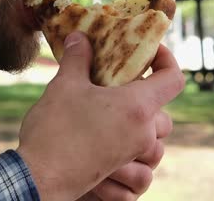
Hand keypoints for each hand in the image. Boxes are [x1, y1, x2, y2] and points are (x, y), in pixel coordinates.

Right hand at [16, 32, 183, 200]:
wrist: (39, 176)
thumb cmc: (55, 128)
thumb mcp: (64, 85)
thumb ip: (78, 58)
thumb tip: (80, 37)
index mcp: (137, 106)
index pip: (174, 79)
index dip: (167, 60)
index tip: (148, 52)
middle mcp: (143, 133)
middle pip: (165, 115)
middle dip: (147, 102)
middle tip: (119, 90)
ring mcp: (132, 156)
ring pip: (157, 148)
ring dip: (142, 135)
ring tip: (113, 121)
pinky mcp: (119, 174)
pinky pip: (140, 175)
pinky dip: (132, 168)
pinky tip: (112, 154)